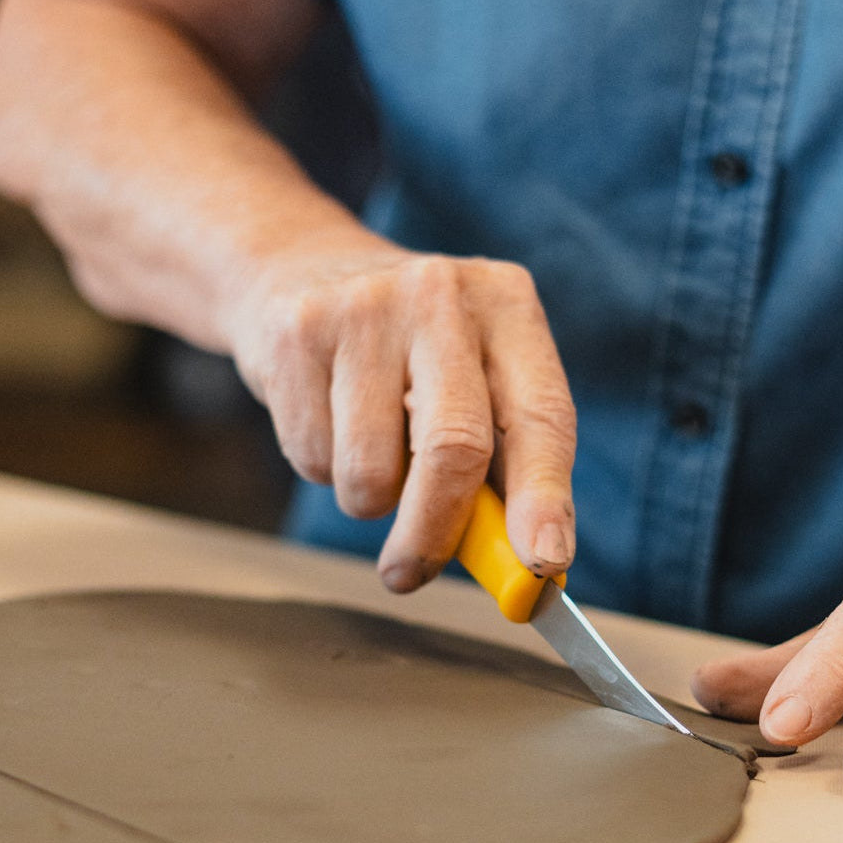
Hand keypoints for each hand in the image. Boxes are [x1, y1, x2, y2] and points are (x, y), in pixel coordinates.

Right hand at [222, 224, 576, 592]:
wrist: (298, 269)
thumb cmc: (408, 353)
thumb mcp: (471, 378)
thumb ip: (503, 466)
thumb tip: (529, 569)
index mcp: (508, 305)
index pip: (541, 415)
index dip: (545, 497)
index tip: (544, 564)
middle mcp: (442, 294)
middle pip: (455, 448)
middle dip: (436, 533)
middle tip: (412, 573)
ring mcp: (365, 307)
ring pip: (371, 469)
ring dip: (369, 498)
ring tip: (368, 451)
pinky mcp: (297, 331)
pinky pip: (312, 454)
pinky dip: (320, 466)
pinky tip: (325, 416)